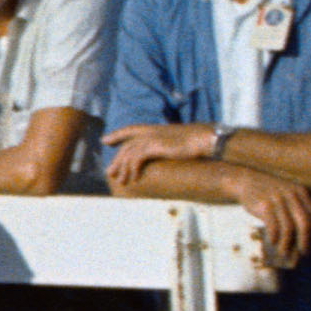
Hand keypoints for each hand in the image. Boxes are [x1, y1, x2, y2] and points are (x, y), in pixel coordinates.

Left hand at [101, 123, 221, 189]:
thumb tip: (165, 151)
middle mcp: (150, 132)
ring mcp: (152, 138)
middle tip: (109, 173)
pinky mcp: (155, 146)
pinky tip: (133, 179)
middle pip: (126, 146)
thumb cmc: (196, 142)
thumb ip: (166, 144)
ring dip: (123, 168)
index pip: (130, 130)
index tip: (105, 140)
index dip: (117, 135)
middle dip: (117, 160)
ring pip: (129, 153)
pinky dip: (133, 169)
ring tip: (121, 181)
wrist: (205, 139)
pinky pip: (137, 158)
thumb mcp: (177, 142)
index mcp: (155, 129)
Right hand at [229, 169, 310, 268]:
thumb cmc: (272, 191)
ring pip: (288, 226)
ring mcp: (277, 200)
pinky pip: (273, 225)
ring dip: (287, 243)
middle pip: (304, 222)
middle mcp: (291, 195)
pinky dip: (274, 236)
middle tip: (303, 253)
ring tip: (283, 253)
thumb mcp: (293, 194)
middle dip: (305, 240)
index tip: (309, 245)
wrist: (247, 180)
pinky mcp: (263, 205)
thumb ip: (310, 207)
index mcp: (300, 192)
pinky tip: (272, 242)